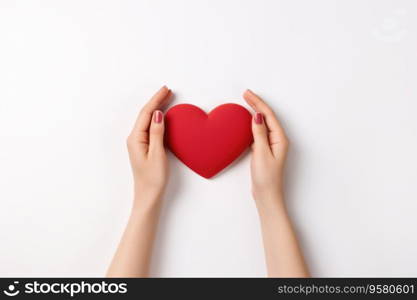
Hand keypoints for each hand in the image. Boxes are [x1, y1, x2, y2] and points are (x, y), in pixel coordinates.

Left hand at [127, 86, 171, 208]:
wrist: (148, 196)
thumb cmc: (153, 179)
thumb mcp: (157, 154)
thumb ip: (157, 133)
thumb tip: (158, 114)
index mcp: (136, 138)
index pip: (147, 113)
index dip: (156, 100)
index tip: (166, 89)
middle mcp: (134, 138)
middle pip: (145, 114)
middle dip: (156, 101)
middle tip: (168, 90)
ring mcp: (138, 142)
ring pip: (147, 120)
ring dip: (157, 108)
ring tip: (166, 98)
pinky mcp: (143, 147)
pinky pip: (149, 127)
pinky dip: (157, 118)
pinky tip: (162, 115)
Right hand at [243, 89, 288, 204]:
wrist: (267, 195)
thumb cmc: (266, 177)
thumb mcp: (261, 153)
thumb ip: (259, 134)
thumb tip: (257, 116)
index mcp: (280, 139)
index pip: (268, 115)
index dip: (258, 103)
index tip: (247, 94)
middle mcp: (277, 140)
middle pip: (267, 117)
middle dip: (257, 104)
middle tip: (246, 94)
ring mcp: (272, 145)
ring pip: (263, 124)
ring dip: (255, 112)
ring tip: (247, 103)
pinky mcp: (265, 150)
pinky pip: (259, 132)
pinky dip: (252, 124)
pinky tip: (247, 122)